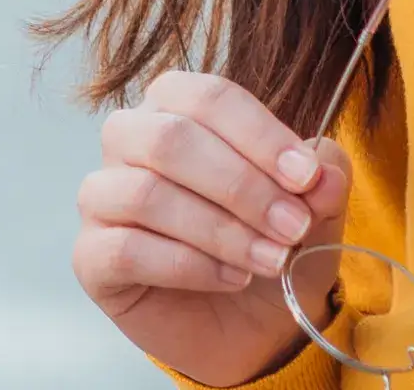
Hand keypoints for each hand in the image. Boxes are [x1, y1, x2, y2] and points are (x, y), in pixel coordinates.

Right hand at [73, 71, 351, 388]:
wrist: (249, 316)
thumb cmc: (272, 232)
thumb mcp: (314, 200)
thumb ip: (322, 174)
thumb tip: (322, 174)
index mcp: (179, 101)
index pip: (212, 98)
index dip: (262, 136)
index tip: (306, 176)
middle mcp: (130, 136)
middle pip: (173, 140)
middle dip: (242, 186)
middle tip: (293, 226)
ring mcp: (103, 196)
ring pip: (148, 195)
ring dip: (221, 230)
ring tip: (272, 258)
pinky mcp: (91, 255)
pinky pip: (127, 250)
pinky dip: (190, 265)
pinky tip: (233, 277)